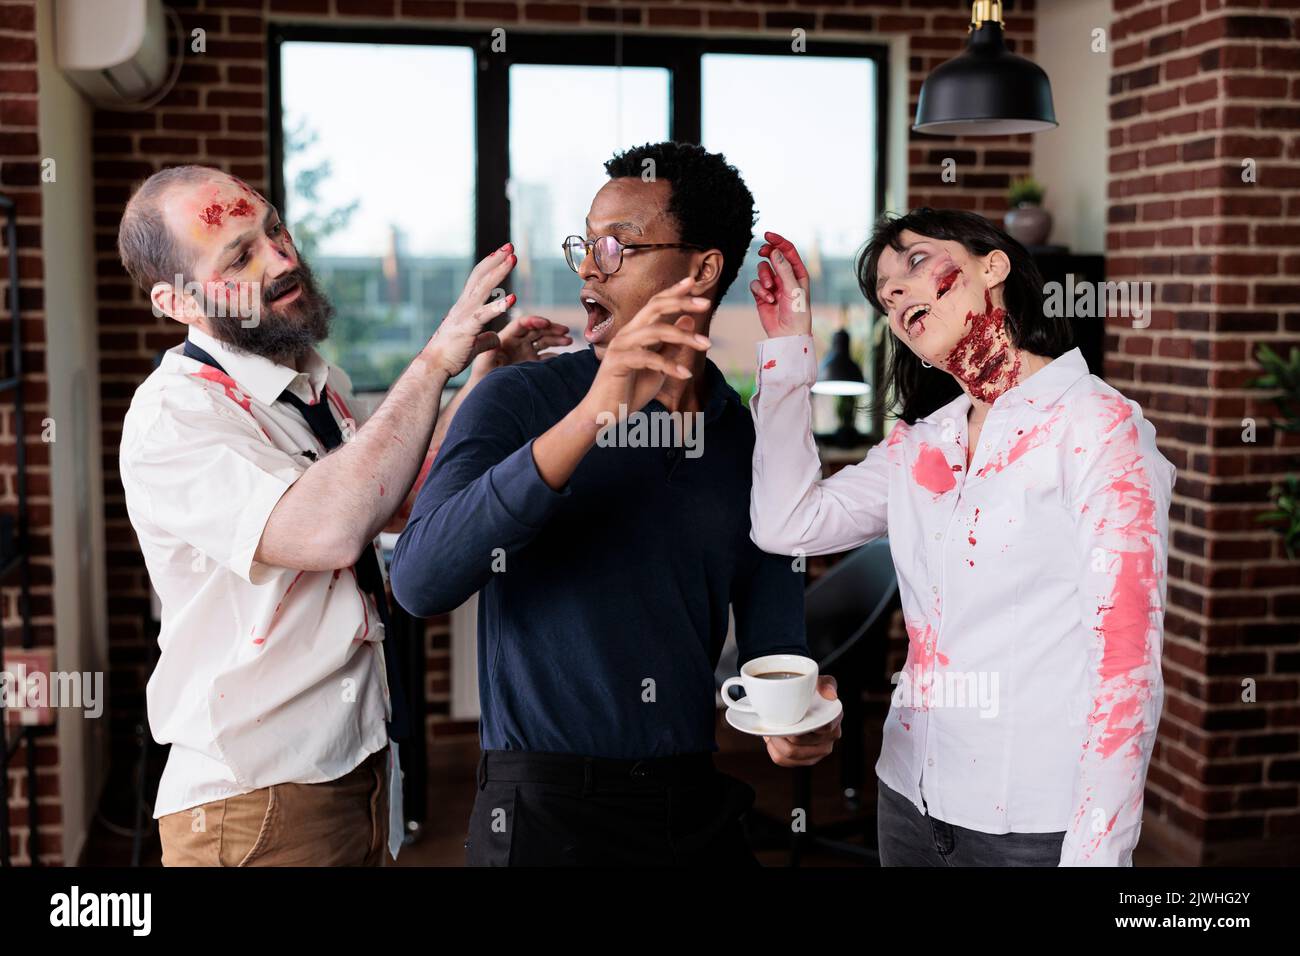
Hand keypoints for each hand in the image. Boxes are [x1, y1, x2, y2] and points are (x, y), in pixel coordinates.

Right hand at [424, 243, 517, 376]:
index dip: (490, 265)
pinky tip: (513, 298)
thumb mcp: (473, 344)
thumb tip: (496, 338)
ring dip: (499, 272)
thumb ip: (485, 338)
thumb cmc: (450, 355)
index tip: (502, 253)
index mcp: (464, 307)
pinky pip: (484, 315)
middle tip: (510, 246)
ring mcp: (464, 316)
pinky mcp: (467, 329)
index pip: (477, 280)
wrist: (433, 367)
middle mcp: (463, 306)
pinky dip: (498, 306)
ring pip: (483, 288)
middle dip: (496, 260)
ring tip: (512, 259)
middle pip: (480, 276)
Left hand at [471, 313, 572, 375]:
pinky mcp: (533, 363)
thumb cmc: (482, 377)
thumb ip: (489, 352)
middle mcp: (518, 342)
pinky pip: (547, 357)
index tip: (546, 322)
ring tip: (569, 341)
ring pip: (544, 341)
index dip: (534, 321)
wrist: (488, 394)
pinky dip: (557, 356)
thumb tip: (495, 340)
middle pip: (537, 330)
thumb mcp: (483, 363)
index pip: (522, 324)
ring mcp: (527, 352)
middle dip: (551, 329)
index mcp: (507, 337)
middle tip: (565, 330)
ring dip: (557, 339)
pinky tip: (565, 358)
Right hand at [577, 276, 712, 425]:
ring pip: (655, 330)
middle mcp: (627, 333)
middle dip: (681, 301)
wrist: (604, 414)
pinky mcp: (617, 362)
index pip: (655, 304)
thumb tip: (689, 320)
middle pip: (655, 307)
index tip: (694, 282)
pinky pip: (648, 358)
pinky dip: (670, 365)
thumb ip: (671, 345)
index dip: (674, 291)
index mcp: (636, 331)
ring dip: (684, 337)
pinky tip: (685, 374)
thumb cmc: (631, 390)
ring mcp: (621, 346)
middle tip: (706, 303)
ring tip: (706, 345)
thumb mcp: (659, 367)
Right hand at [749, 231, 812, 337]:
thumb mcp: (793, 288)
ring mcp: (773, 285)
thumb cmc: (797, 312)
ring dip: (764, 277)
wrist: (787, 334)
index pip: (788, 251)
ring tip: (770, 289)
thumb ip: (783, 269)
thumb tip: (774, 250)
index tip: (767, 235)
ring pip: (762, 269)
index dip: (778, 241)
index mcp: (798, 273)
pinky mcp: (762, 295)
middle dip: (767, 253)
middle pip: (773, 256)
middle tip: (762, 251)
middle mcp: (785, 277)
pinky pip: (756, 284)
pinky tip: (768, 300)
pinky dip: (760, 291)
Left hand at [764, 675, 840, 767]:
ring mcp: (818, 751)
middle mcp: (830, 738)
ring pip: (791, 753)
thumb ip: (825, 683)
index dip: (802, 725)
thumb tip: (831, 695)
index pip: (823, 728)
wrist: (799, 704)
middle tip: (773, 721)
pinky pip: (784, 761)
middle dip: (783, 731)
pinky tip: (773, 739)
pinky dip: (773, 750)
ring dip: (776, 741)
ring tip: (772, 729)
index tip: (789, 716)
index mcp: (834, 719)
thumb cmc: (809, 693)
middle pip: (800, 742)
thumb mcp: (817, 682)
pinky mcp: (805, 760)